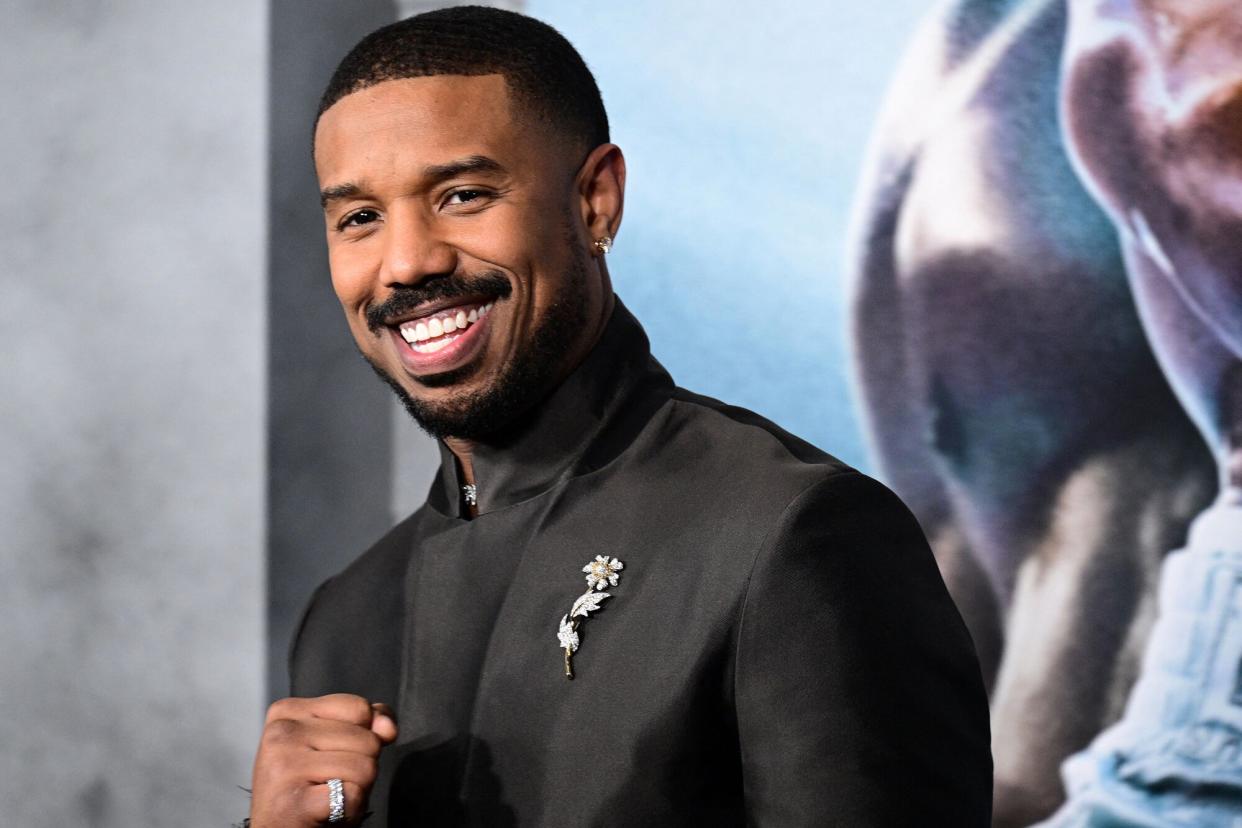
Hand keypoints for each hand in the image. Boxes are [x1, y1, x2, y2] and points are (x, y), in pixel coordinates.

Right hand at [249, 694, 397, 826]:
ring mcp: (284, 766)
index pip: (359, 707)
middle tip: (329, 782)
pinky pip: (353, 795)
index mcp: (288, 712)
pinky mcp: (294, 802)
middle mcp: (281, 733)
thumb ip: (366, 722)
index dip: (362, 734)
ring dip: (357, 789)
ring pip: (366, 768)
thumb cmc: (309, 787)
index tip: (331, 755)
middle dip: (361, 765)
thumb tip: (387, 727)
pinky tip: (326, 813)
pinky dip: (351, 809)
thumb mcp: (335, 743)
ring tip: (328, 797)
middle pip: (367, 739)